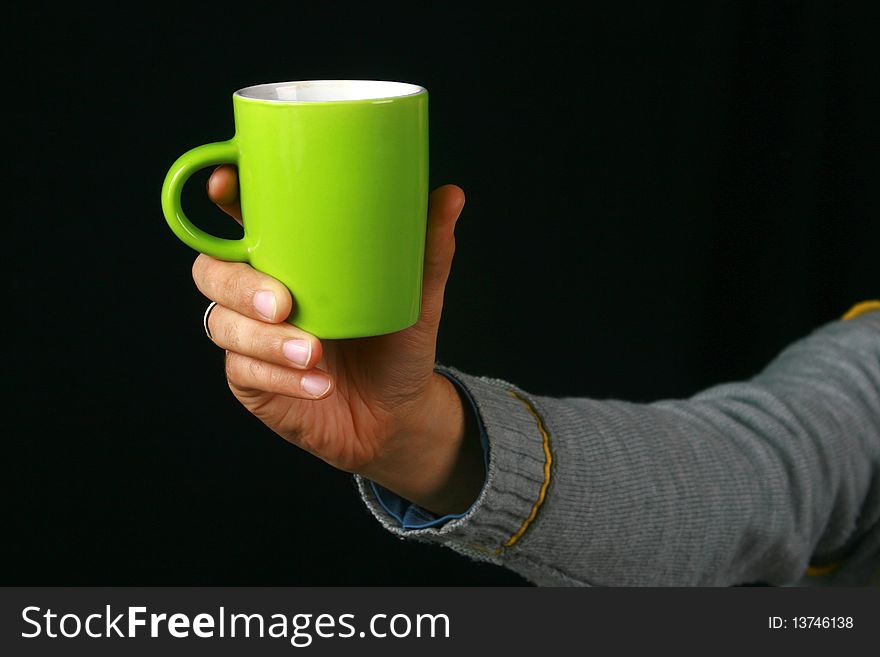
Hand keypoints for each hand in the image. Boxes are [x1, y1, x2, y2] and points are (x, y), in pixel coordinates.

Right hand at [191, 165, 483, 514]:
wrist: (397, 414)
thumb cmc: (398, 345)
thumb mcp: (416, 297)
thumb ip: (427, 250)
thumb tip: (451, 195)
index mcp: (289, 258)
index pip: (241, 220)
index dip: (222, 197)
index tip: (223, 183)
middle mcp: (259, 291)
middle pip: (212, 271)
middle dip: (239, 284)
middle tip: (282, 304)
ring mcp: (250, 336)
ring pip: (223, 324)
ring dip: (265, 340)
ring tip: (314, 354)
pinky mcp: (251, 381)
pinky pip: (245, 372)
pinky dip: (281, 378)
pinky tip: (318, 384)